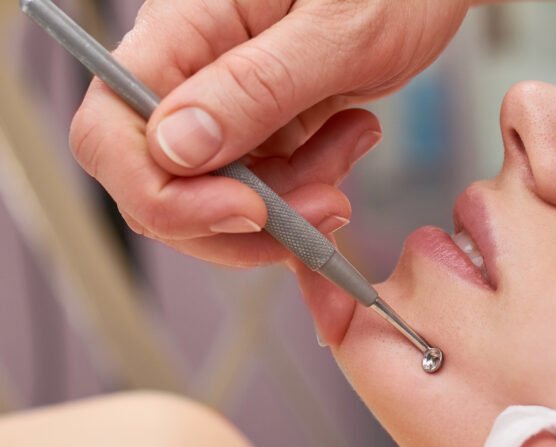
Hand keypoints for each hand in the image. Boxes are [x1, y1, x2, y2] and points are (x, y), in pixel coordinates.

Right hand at [69, 0, 472, 266]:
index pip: (111, 134)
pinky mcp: (266, 126)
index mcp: (183, 32)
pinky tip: (352, 140)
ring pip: (221, 200)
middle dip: (245, 218)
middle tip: (329, 202)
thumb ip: (256, 87)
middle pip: (161, 188)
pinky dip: (310, 189)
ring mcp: (226, 105)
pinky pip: (266, 190)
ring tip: (356, 138)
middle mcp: (191, 73)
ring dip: (293, 203)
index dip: (165, 196)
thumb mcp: (337, 30)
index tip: (248, 210)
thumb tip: (174, 149)